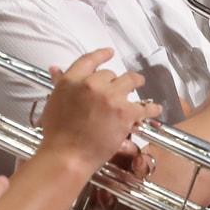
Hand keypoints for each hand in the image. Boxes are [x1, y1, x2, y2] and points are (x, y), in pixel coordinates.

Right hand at [35, 49, 161, 174]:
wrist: (67, 156)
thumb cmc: (56, 135)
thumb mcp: (54, 104)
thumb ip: (60, 84)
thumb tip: (55, 69)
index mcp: (72, 80)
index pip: (89, 60)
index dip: (102, 55)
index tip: (110, 53)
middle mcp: (92, 84)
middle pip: (109, 74)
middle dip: (114, 81)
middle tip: (119, 87)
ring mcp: (110, 97)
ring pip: (129, 81)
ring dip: (135, 83)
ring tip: (140, 85)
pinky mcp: (125, 112)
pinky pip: (143, 106)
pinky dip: (151, 108)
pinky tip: (155, 109)